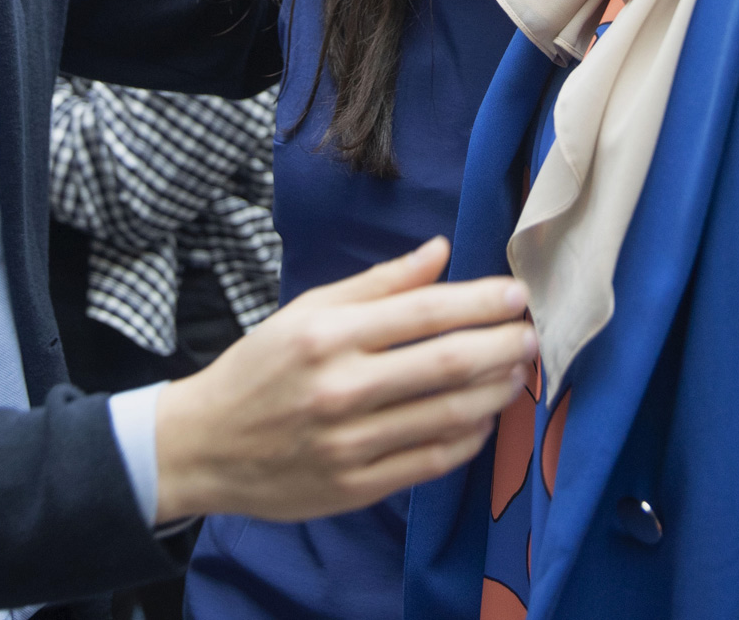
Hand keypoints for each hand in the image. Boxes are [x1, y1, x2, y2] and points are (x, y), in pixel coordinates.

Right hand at [152, 238, 533, 522]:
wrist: (204, 445)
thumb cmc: (259, 369)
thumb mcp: (306, 310)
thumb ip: (378, 283)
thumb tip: (440, 252)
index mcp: (328, 334)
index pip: (424, 311)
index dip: (481, 302)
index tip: (517, 294)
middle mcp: (340, 387)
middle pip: (447, 362)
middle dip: (503, 345)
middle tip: (534, 334)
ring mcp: (349, 442)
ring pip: (448, 414)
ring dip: (496, 391)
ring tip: (519, 372)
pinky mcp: (354, 486)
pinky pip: (431, 460)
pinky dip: (468, 437)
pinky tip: (483, 418)